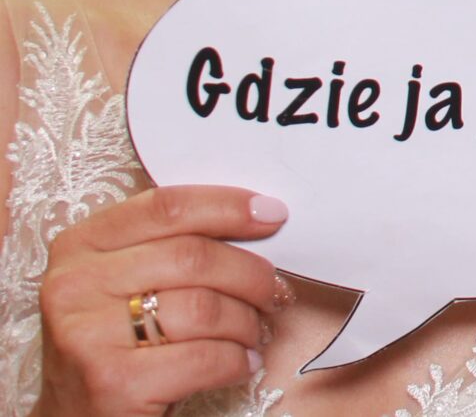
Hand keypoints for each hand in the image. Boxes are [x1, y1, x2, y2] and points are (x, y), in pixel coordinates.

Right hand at [30, 185, 288, 416]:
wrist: (74, 414)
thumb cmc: (115, 338)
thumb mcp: (123, 279)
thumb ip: (172, 243)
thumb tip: (259, 218)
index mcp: (80, 245)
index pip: (167, 207)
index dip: (228, 206)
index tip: (273, 215)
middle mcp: (75, 285)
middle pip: (194, 257)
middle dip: (251, 274)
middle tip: (274, 291)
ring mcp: (89, 335)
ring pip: (205, 308)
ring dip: (246, 321)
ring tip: (253, 332)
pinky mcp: (114, 383)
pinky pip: (206, 358)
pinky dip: (237, 360)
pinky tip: (242, 362)